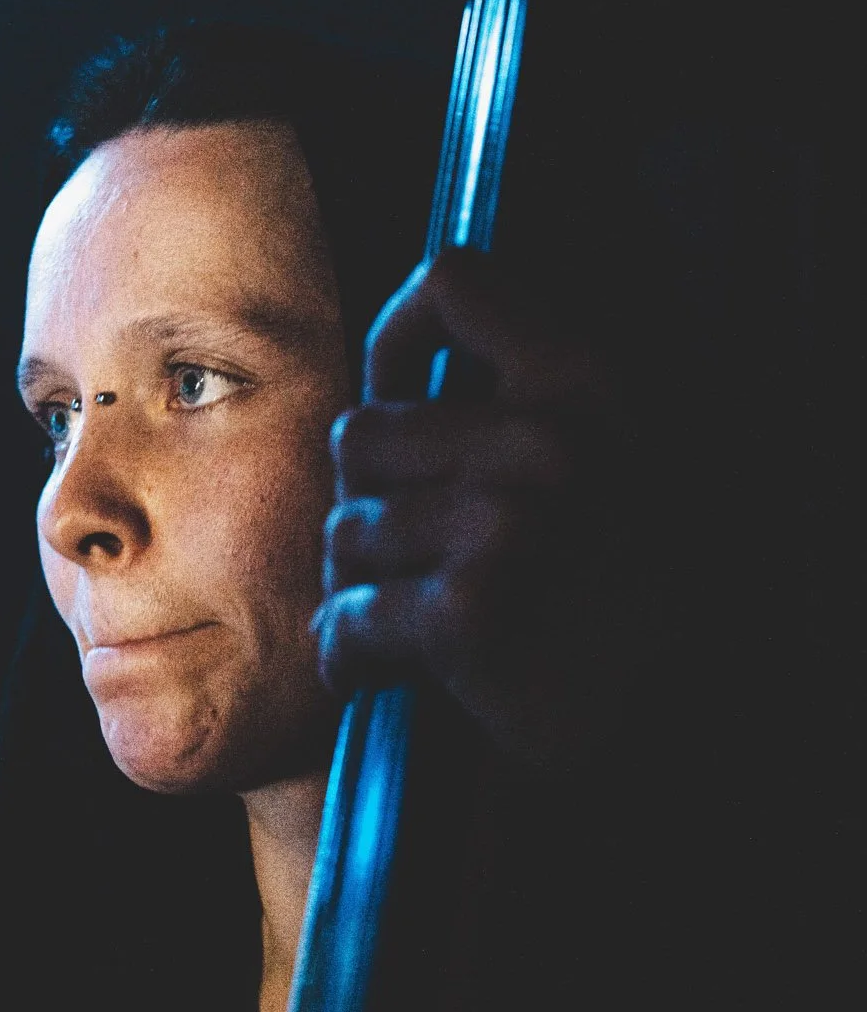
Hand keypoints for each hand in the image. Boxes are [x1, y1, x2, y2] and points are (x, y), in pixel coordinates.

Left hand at [316, 247, 661, 766]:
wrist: (667, 731)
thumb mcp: (601, 464)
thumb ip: (516, 404)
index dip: (399, 340)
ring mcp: (509, 524)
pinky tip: (387, 677)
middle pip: (361, 432)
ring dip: (363, 587)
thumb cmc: (616, 605)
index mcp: (596, 381)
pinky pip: (347, 617)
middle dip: (367, 506)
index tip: (402, 402)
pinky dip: (351, 658)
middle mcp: (555, 440)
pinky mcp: (466, 610)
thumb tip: (390, 371)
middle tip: (416, 563)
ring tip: (419, 625)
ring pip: (345, 530)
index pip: (456, 281)